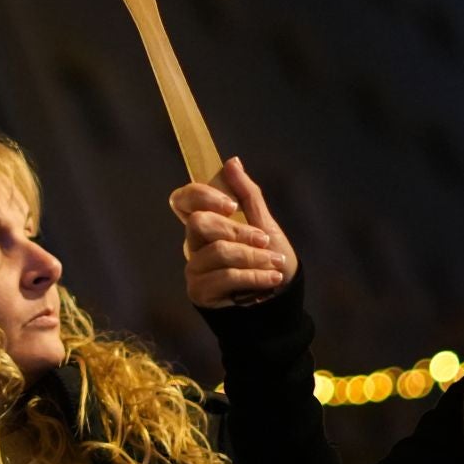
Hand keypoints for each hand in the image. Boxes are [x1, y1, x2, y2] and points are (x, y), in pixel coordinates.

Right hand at [170, 157, 294, 308]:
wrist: (281, 302)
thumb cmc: (270, 259)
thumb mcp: (265, 224)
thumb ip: (247, 194)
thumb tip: (232, 162)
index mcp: (205, 223)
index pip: (182, 200)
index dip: (201, 196)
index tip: (231, 205)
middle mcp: (194, 244)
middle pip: (198, 223)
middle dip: (236, 231)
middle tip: (263, 239)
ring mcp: (194, 268)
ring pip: (217, 251)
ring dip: (254, 257)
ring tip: (275, 264)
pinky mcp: (200, 292)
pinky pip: (224, 277)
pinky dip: (254, 276)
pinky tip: (271, 279)